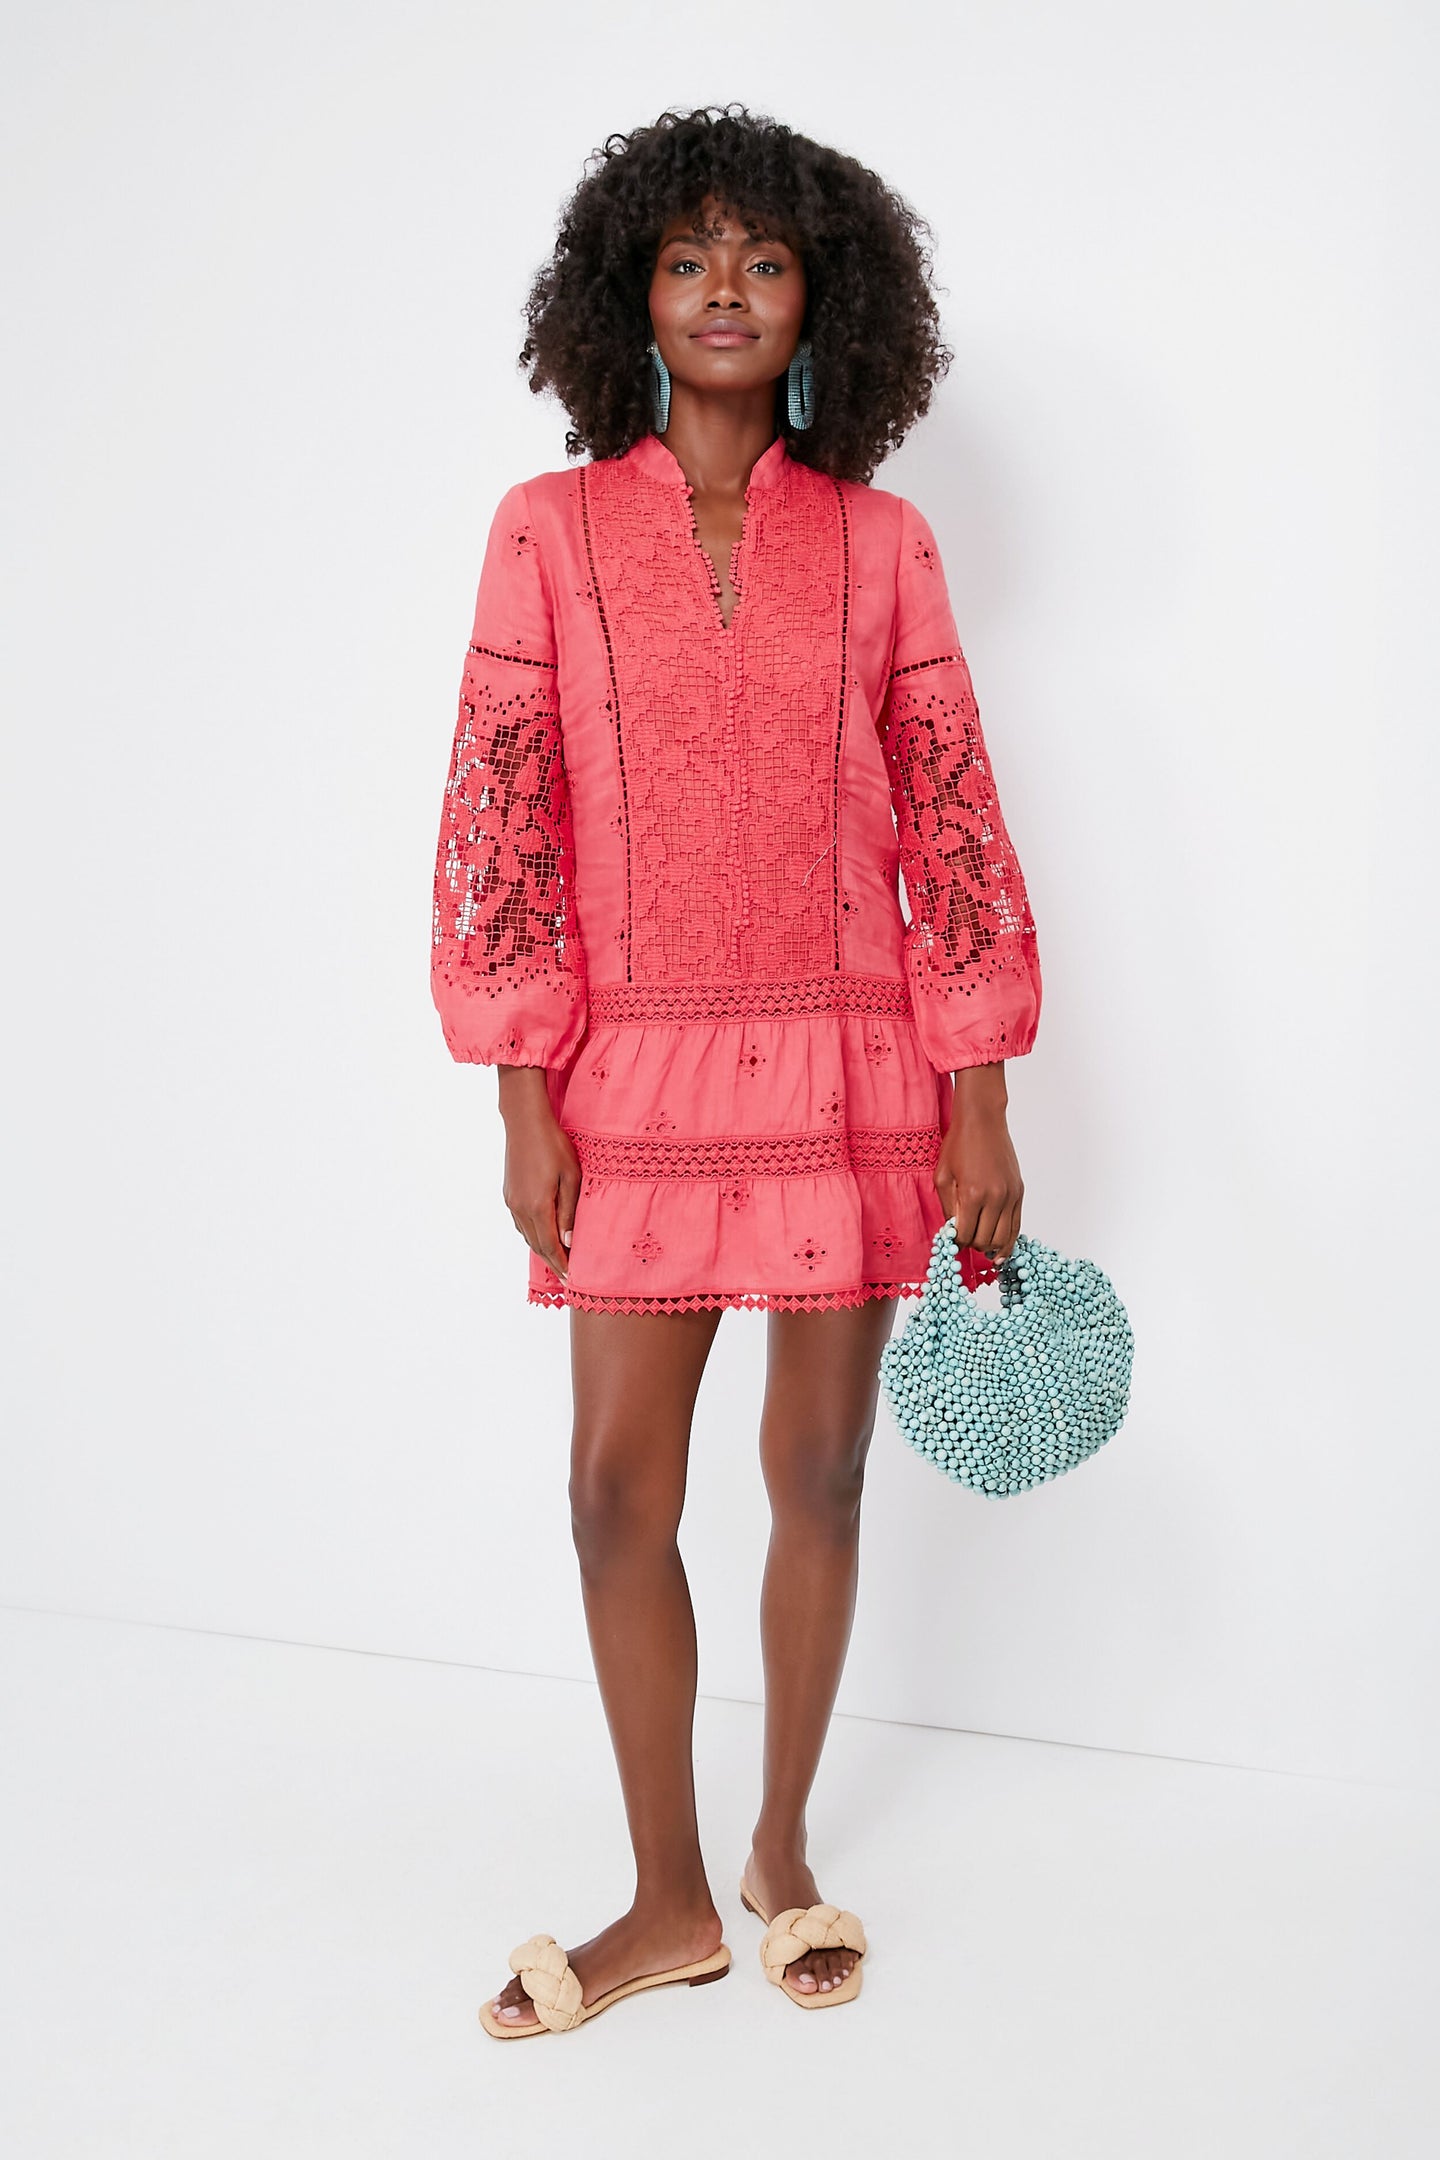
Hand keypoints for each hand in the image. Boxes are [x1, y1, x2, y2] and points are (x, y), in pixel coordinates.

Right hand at [496, 1069, 579, 1284]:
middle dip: (554, 1262)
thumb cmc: (553, 1145)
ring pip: (528, 1236)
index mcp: (537, 1207)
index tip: (573, 1278)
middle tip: (568, 1276)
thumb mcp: (571, 1177)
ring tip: (559, 1260)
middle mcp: (520, 1209)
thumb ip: (569, 1212)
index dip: (562, 1265)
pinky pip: (521, 1224)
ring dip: (543, 1250)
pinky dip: (533, 1235)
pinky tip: (544, 1236)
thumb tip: (568, 1242)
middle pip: (538, 1246)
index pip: (551, 1246)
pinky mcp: (509, 1194)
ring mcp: (511, 1202)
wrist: (525, 1122)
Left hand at [936, 1064, 1023, 1263]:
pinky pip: (1017, 1226)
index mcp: (973, 1194)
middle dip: (972, 1244)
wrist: (983, 1121)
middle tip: (964, 1238)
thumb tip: (953, 1232)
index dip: (956, 1241)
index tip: (951, 1237)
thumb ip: (948, 1208)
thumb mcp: (942, 1177)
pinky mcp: (1019, 1192)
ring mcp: (1011, 1195)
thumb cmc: (959, 1145)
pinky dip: (1008, 1240)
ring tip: (981, 1247)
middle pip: (985, 1240)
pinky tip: (999, 1247)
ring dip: (991, 1246)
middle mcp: (995, 1198)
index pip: (965, 1235)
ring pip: (1004, 1238)